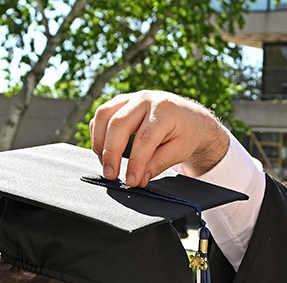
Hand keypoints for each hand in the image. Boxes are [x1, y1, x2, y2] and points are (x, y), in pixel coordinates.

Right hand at [89, 91, 229, 186]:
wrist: (188, 116)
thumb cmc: (185, 133)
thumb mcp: (179, 151)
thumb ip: (158, 164)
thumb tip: (139, 180)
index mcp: (164, 110)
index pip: (144, 138)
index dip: (135, 162)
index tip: (131, 181)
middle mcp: (145, 99)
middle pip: (119, 123)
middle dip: (111, 153)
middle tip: (111, 175)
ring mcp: (130, 98)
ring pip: (104, 115)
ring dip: (99, 142)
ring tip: (106, 164)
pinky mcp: (120, 102)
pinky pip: (101, 115)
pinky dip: (98, 134)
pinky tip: (103, 152)